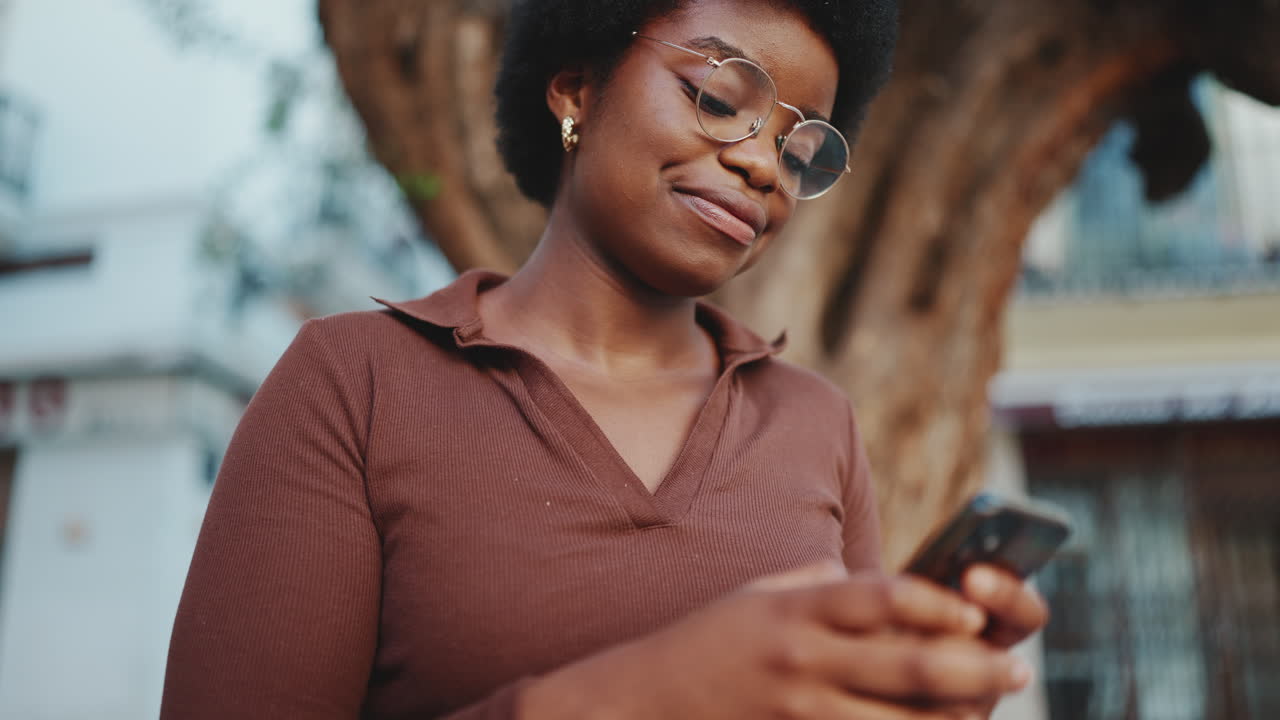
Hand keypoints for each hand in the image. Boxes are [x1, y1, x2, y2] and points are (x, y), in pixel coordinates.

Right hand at [521, 564, 1032, 719]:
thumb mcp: (762, 592)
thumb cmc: (712, 637)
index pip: (882, 595)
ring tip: (992, 706)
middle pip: (910, 667)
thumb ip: (824, 585)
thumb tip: (885, 586)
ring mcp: (802, 709)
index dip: (939, 601)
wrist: (648, 700)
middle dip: (978, 669)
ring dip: (960, 716)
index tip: (976, 606)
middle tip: (1018, 668)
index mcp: (798, 607)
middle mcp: (804, 657)